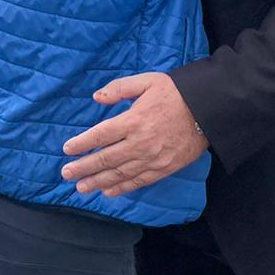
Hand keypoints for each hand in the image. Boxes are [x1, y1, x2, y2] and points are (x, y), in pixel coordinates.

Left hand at [60, 72, 206, 196]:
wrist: (208, 111)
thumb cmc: (176, 93)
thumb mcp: (147, 81)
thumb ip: (119, 89)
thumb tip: (96, 98)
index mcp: (133, 120)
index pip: (100, 135)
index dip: (81, 144)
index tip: (67, 149)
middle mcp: (140, 143)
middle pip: (106, 158)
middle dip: (83, 168)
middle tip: (66, 174)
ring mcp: (152, 159)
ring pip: (119, 174)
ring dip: (98, 182)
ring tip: (81, 187)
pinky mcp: (164, 168)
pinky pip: (139, 182)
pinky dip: (122, 188)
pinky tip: (109, 192)